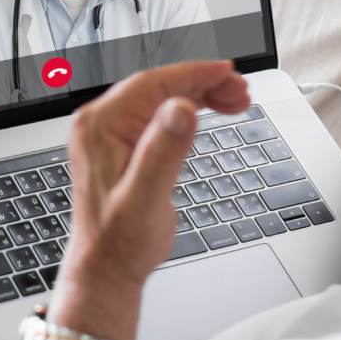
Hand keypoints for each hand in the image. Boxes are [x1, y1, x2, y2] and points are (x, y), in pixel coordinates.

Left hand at [47, 61, 248, 339]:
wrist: (106, 268)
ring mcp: (110, 133)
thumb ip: (163, 152)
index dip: (193, 74)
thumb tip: (181, 109)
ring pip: (161, 98)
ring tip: (236, 100)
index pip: (152, 83)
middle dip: (203, 83)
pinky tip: (210, 111)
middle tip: (241, 90)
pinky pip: (158, 115)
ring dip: (199, 95)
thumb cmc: (120, 241)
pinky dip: (187, 110)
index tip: (227, 71)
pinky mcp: (122, 144)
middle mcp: (100, 124)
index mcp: (99, 126)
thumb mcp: (146, 198)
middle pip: (158, 86)